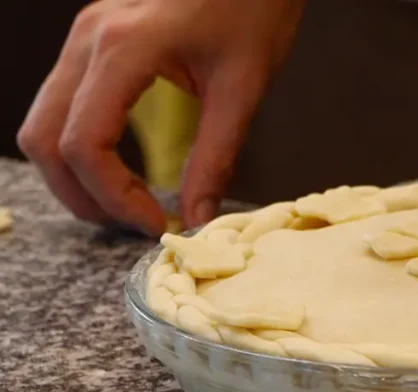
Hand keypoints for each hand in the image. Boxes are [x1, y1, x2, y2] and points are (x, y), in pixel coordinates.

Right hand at [17, 0, 304, 235]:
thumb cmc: (254, 9)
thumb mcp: (244, 88)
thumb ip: (216, 157)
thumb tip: (198, 216)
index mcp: (124, 48)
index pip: (85, 143)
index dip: (114, 198)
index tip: (157, 223)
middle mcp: (88, 39)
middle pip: (45, 139)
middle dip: (83, 195)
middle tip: (136, 222)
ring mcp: (83, 37)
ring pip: (42, 123)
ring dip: (73, 175)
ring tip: (126, 204)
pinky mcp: (91, 41)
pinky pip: (60, 105)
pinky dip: (78, 148)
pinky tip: (121, 171)